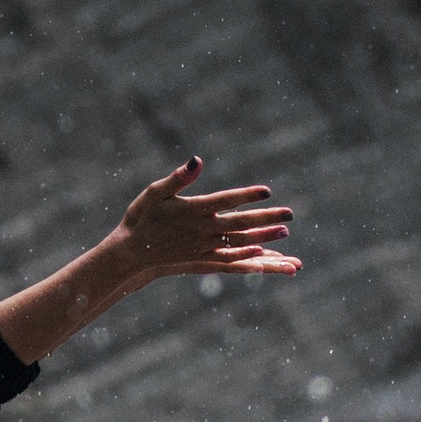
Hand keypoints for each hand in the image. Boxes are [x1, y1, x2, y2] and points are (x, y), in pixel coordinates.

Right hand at [103, 157, 299, 285]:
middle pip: (240, 223)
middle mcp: (202, 230)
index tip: (267, 191)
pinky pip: (229, 261)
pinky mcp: (202, 261)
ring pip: (240, 243)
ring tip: (285, 233)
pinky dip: (246, 260)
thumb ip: (178, 178)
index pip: (226, 201)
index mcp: (193, 210)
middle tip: (290, 214)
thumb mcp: (155, 192)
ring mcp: (204, 248)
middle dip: (267, 218)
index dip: (247, 196)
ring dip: (264, 238)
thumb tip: (197, 160)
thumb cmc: (141, 218)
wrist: (130, 254)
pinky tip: (263, 257)